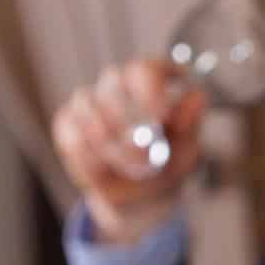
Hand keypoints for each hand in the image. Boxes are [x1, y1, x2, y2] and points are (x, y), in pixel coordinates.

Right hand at [50, 58, 205, 243]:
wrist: (141, 196)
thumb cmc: (168, 163)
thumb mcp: (187, 148)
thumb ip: (190, 124)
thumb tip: (196, 96)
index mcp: (152, 82)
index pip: (146, 68)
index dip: (151, 86)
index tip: (161, 114)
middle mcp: (118, 84)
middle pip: (113, 84)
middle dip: (131, 126)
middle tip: (149, 160)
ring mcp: (89, 102)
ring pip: (90, 111)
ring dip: (114, 148)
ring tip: (136, 169)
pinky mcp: (67, 124)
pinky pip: (73, 136)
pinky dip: (92, 158)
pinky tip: (107, 169)